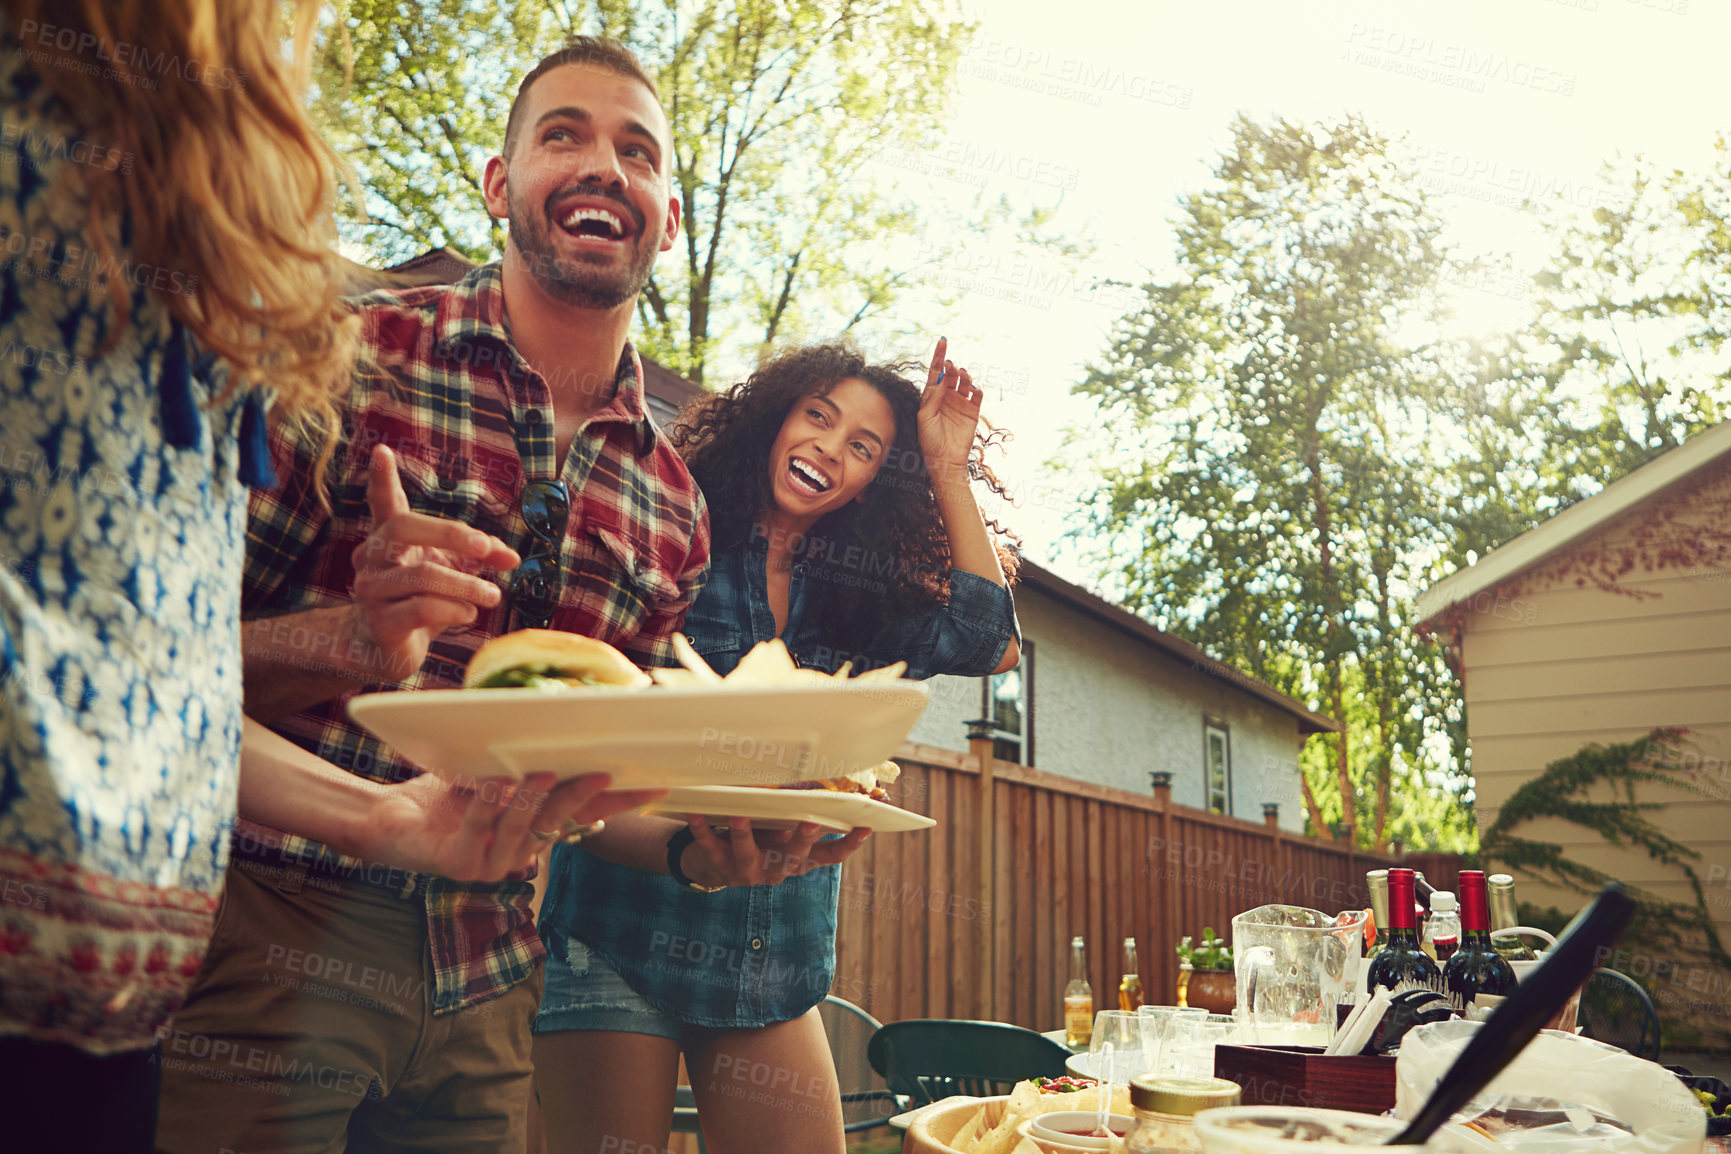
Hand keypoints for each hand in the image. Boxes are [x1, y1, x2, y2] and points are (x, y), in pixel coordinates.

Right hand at [348, 445, 519, 680]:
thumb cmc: (421, 601)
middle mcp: (372, 557)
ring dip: (467, 585)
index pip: (383, 502)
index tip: (382, 451)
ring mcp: (371, 589)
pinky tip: (469, 615)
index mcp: (389, 538)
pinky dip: (456, 610)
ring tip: (492, 596)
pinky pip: (423, 608)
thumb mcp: (454, 571)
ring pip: (422, 574)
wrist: (388, 648)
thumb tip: (511, 557)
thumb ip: (480, 555)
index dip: (381, 478)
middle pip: (404, 527)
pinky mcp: (380, 622)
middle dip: (451, 534)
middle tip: (484, 548)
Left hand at [355, 771, 665, 882]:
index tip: (655, 786)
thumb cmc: (445, 794)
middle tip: (600, 774)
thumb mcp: (493, 773)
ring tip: (540, 773)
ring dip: (533, 801)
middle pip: (560, 822)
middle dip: (580, 798)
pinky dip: (486, 805)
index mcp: (535, 829)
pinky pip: (478, 832)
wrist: (389, 819)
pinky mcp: (458, 865)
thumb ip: (526, 765)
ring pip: (521, 830)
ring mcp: (490, 864)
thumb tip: (563, 731)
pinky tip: (495, 784)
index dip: (621, 803)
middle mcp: (519, 852)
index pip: (587, 816)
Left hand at [681, 816, 869, 887]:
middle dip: (802, 839)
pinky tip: (697, 814)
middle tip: (809, 822)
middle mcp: (777, 869)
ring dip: (745, 834)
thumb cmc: (757, 840)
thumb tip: (819, 780)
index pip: (830, 856)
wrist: (714, 866)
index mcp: (797, 859)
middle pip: (794, 857)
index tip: (866, 826)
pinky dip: (703, 831)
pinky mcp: (720, 868)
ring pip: (749, 855)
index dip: (849, 844)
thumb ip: (797, 814)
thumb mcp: (780, 831)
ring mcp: (748, 871)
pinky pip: (712, 848)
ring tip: (741, 814)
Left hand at [916, 337, 983, 481]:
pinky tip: (974, 390)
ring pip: (965, 383)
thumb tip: (941, 379)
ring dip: (965, 377)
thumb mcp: (925, 418)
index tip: (942, 342)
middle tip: (951, 366)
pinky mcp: (972, 412)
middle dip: (952, 368)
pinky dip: (977, 391)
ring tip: (963, 375)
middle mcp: (947, 397)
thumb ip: (933, 398)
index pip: (935, 372)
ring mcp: (960, 404)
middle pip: (951, 375)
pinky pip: (977, 397)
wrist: (944, 460)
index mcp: (932, 397)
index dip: (938, 357)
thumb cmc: (929, 440)